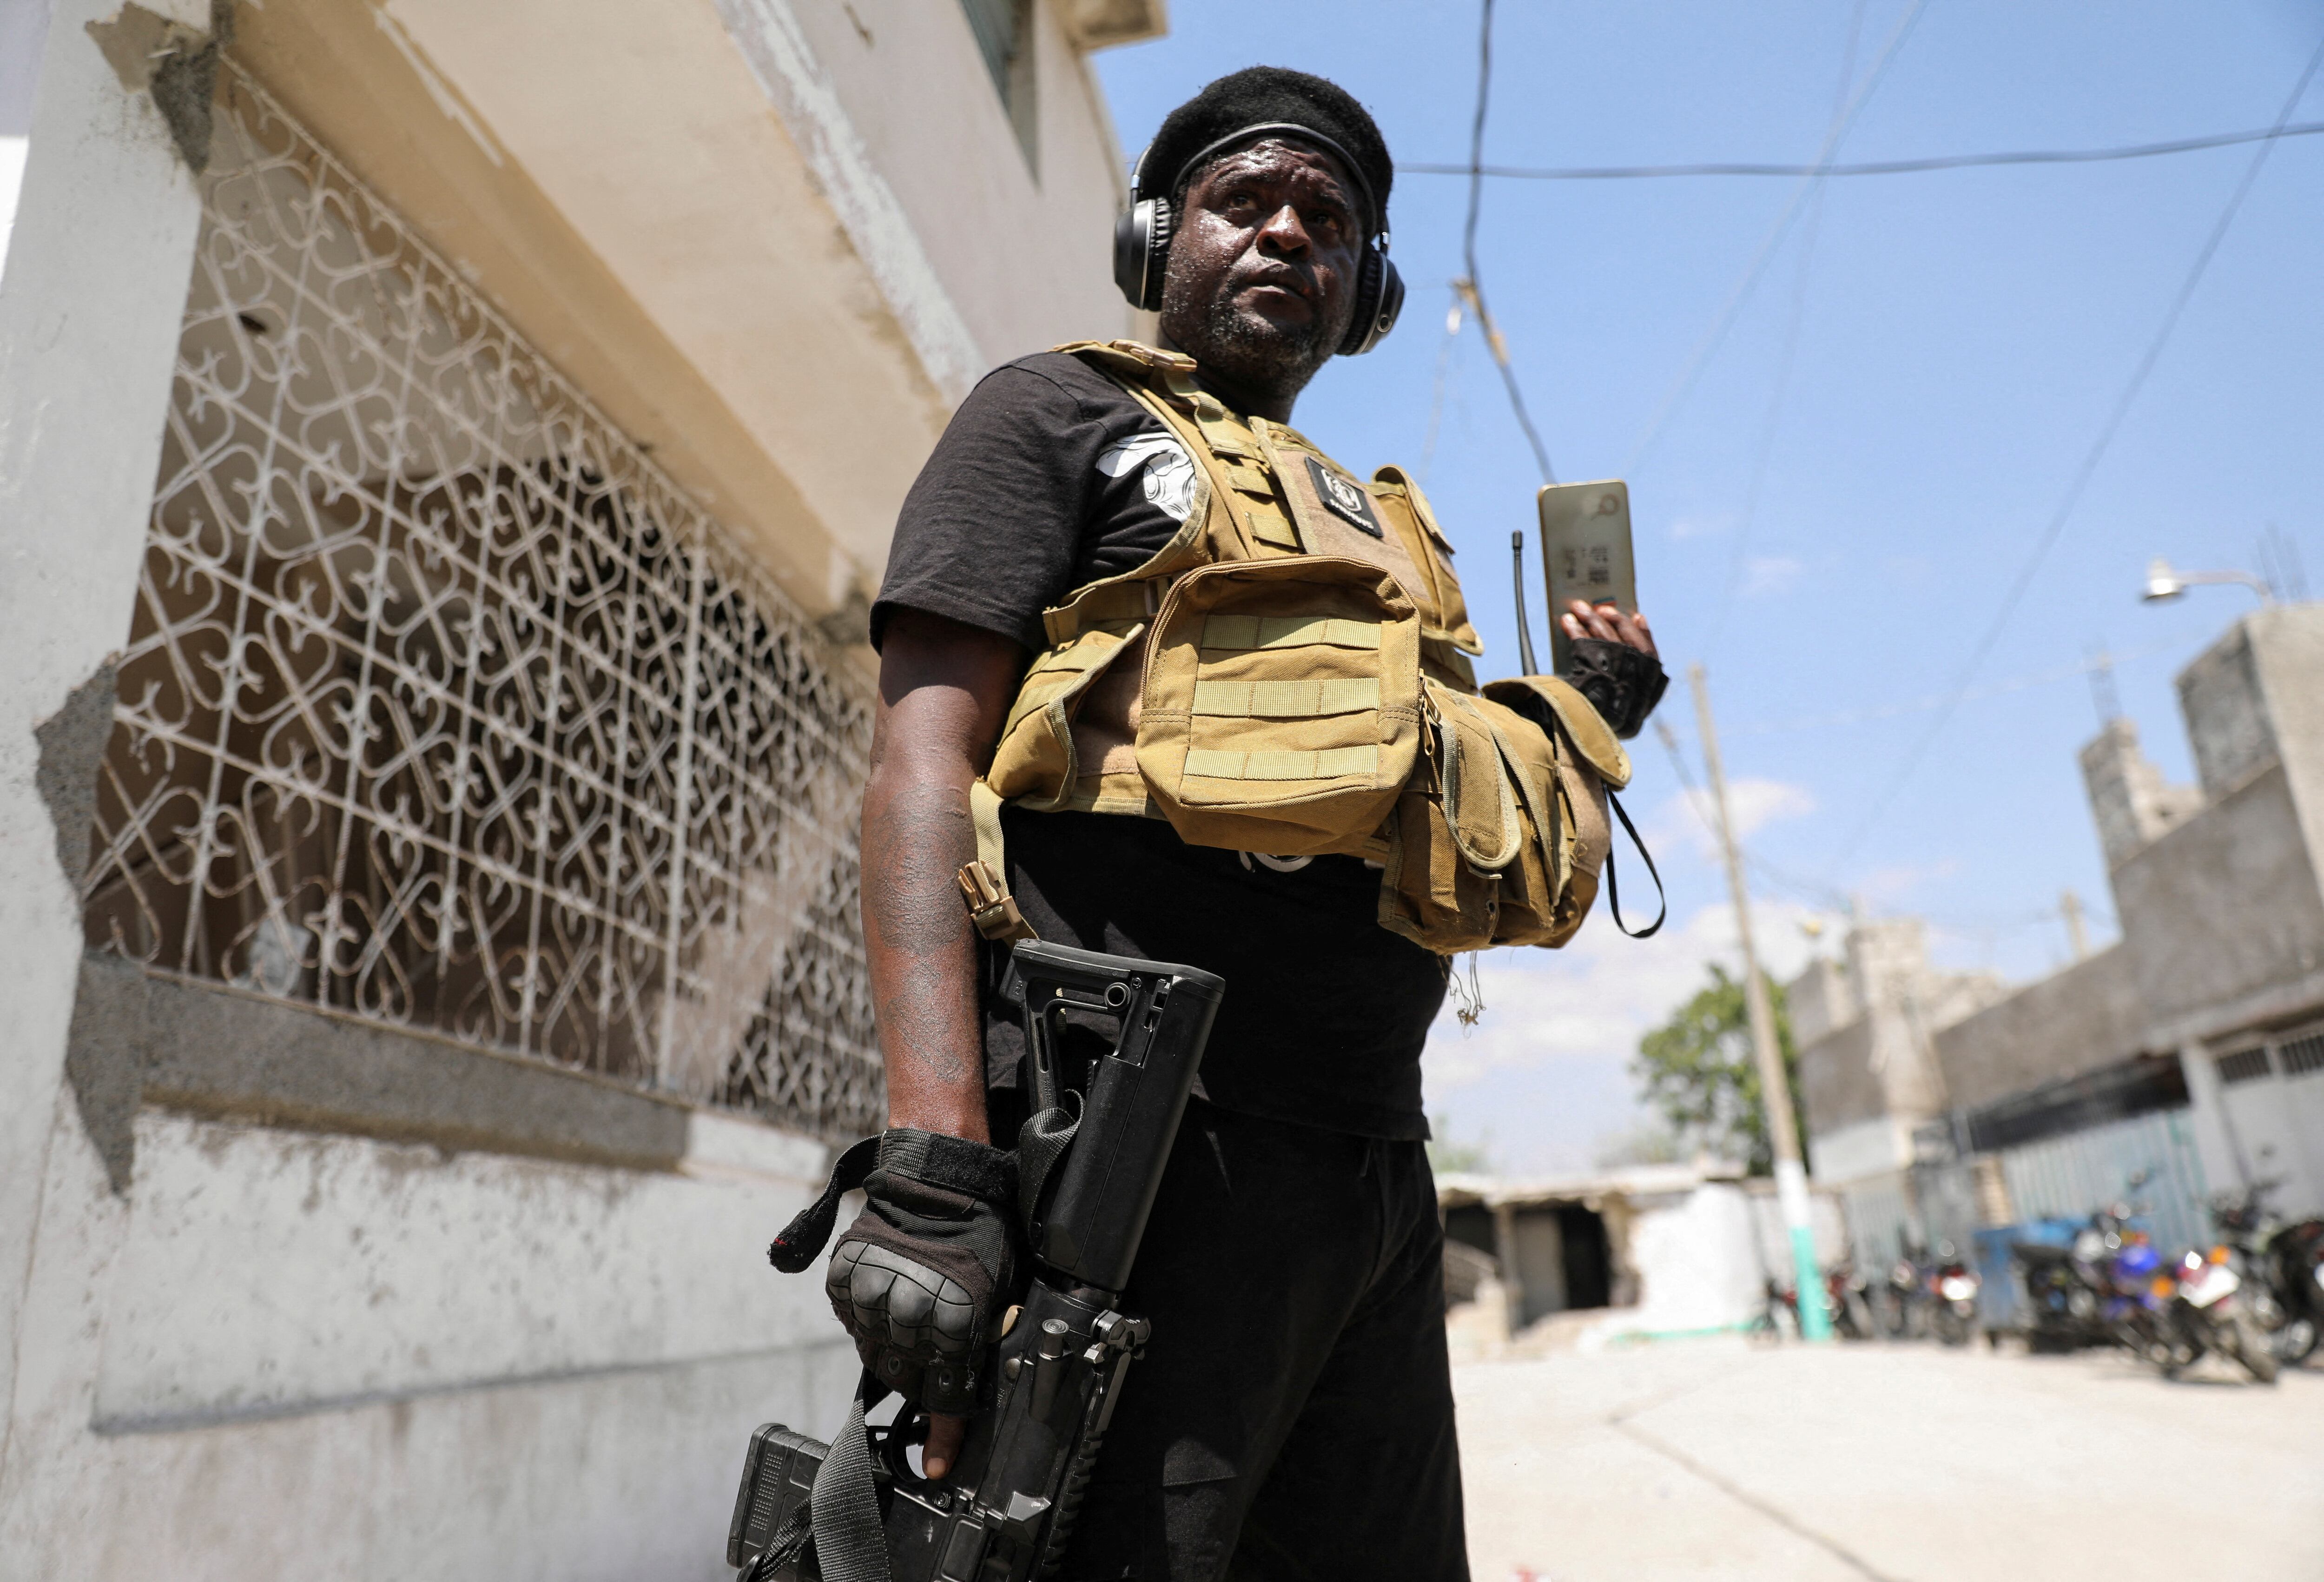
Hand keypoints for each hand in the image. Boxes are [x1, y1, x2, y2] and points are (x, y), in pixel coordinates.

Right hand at [823, 1131, 1019, 1474]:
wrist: (941, 1177)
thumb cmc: (981, 1232)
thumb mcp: (998, 1292)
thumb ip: (980, 1344)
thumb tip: (967, 1391)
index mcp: (953, 1322)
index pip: (945, 1396)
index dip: (943, 1434)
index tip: (936, 1464)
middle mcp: (908, 1314)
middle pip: (905, 1379)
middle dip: (919, 1377)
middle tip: (930, 1353)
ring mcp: (870, 1295)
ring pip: (874, 1353)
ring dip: (890, 1348)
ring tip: (909, 1315)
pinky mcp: (844, 1278)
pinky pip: (851, 1321)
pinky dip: (866, 1320)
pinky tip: (886, 1298)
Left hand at [1557, 602, 1667, 739]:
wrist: (1546, 749)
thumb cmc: (1568, 727)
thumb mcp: (1594, 710)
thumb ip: (1609, 684)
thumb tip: (1608, 637)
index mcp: (1637, 716)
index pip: (1652, 669)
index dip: (1645, 640)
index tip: (1637, 617)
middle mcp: (1631, 708)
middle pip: (1632, 652)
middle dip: (1617, 624)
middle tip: (1604, 607)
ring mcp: (1612, 698)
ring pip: (1611, 646)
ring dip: (1595, 621)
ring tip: (1580, 607)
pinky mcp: (1587, 688)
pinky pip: (1586, 650)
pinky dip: (1577, 632)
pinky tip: (1567, 622)